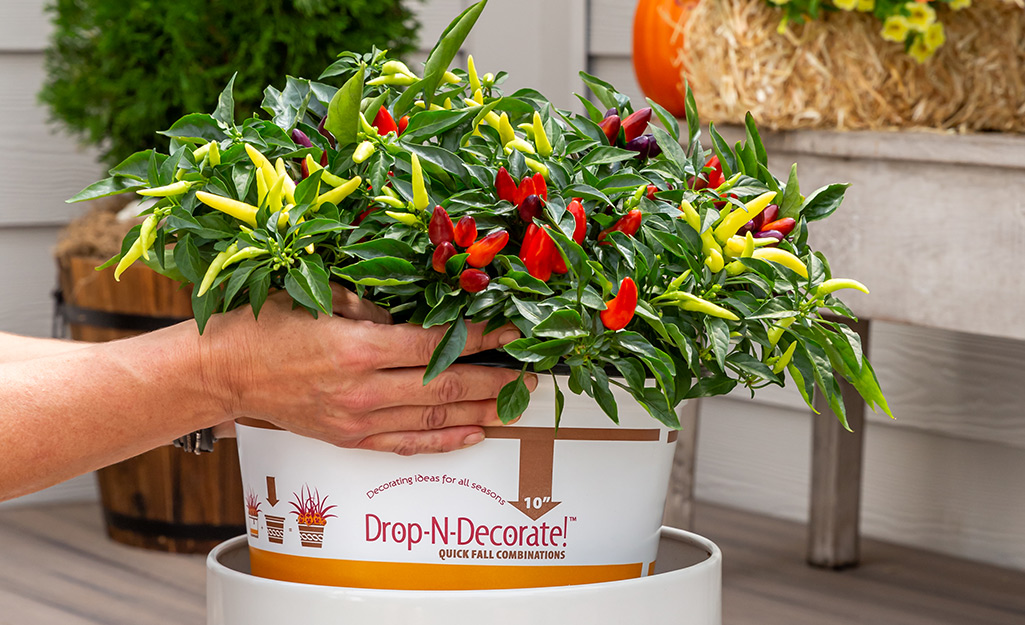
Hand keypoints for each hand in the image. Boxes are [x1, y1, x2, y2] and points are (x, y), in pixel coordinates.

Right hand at [203, 284, 534, 454]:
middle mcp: (362, 390)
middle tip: (528, 375)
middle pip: (445, 388)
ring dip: (480, 411)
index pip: (435, 347)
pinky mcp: (348, 438)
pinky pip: (407, 444)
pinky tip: (474, 433)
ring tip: (514, 403)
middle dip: (494, 380)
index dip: (480, 340)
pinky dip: (444, 440)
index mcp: (356, 348)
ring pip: (433, 419)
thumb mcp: (318, 298)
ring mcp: (356, 420)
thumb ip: (371, 303)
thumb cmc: (263, 328)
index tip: (511, 333)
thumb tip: (416, 309)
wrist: (221, 373)